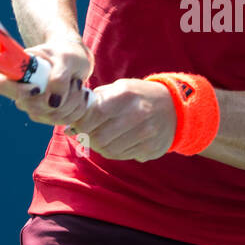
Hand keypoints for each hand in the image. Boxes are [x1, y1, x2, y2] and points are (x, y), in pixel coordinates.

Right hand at [0, 37, 93, 128]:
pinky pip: (61, 121)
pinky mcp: (46, 115)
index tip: (38, 88)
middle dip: (60, 97)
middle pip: (33, 108)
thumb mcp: (66, 59)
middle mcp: (21, 91)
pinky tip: (80, 95)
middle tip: (74, 81)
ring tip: (78, 84)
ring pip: (51, 116)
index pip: (1, 85)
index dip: (18, 91)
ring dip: (72, 102)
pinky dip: (76, 109)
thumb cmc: (66, 53)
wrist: (76, 60)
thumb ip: (59, 77)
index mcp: (17, 70)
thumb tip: (53, 102)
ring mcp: (33, 106)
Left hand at [61, 78, 177, 161]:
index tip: (79, 123)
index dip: (82, 123)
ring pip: (109, 150)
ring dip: (99, 147)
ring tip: (102, 137)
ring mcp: (147, 133)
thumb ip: (95, 103)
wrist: (175, 107)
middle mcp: (138, 113)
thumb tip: (69, 126)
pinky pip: (122, 156)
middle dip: (88, 137)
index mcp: (126, 94)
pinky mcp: (152, 148)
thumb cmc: (139, 96)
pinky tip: (117, 142)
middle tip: (87, 133)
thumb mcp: (120, 88)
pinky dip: (114, 151)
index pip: (94, 114)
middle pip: (99, 136)